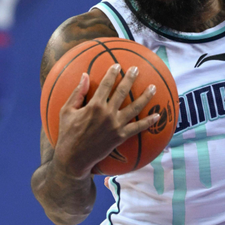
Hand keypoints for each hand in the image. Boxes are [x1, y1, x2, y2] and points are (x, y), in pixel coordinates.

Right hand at [52, 64, 158, 178]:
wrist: (73, 158)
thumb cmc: (67, 133)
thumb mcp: (67, 111)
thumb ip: (77, 93)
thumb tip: (84, 75)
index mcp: (94, 106)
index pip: (106, 85)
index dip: (112, 74)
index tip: (118, 65)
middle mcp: (107, 114)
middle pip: (122, 92)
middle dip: (130, 78)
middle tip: (136, 69)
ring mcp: (115, 125)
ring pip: (134, 107)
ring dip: (146, 96)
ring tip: (153, 87)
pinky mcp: (120, 136)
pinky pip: (137, 128)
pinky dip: (148, 122)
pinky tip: (157, 115)